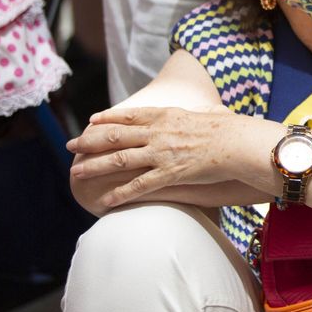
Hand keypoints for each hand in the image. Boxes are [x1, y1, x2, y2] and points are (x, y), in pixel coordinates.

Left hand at [68, 105, 247, 209]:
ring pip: (119, 160)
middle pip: (116, 135)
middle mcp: (159, 132)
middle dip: (90, 141)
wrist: (240, 143)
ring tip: (77, 172)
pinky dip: (119, 194)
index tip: (92, 120)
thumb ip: (203, 112)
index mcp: (168, 114)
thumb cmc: (231, 128)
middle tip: (71, 145)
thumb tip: (210, 110)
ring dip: (95, 166)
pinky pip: (138, 185)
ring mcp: (162, 153)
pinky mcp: (169, 173)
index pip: (130, 115)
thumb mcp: (211, 114)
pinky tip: (104, 201)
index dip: (108, 117)